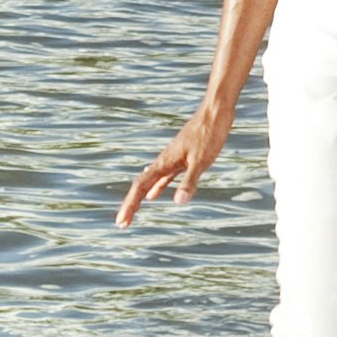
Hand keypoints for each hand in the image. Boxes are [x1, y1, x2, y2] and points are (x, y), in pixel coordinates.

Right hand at [118, 95, 235, 226]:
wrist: (215, 112)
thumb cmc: (209, 134)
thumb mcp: (202, 160)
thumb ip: (190, 181)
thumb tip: (178, 202)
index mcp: (164, 162)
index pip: (140, 187)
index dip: (130, 205)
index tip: (121, 222)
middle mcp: (163, 161)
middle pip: (141, 186)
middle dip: (130, 204)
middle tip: (121, 224)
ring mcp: (171, 159)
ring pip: (150, 182)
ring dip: (140, 198)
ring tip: (132, 213)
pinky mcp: (181, 158)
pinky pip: (163, 177)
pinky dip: (157, 188)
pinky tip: (154, 195)